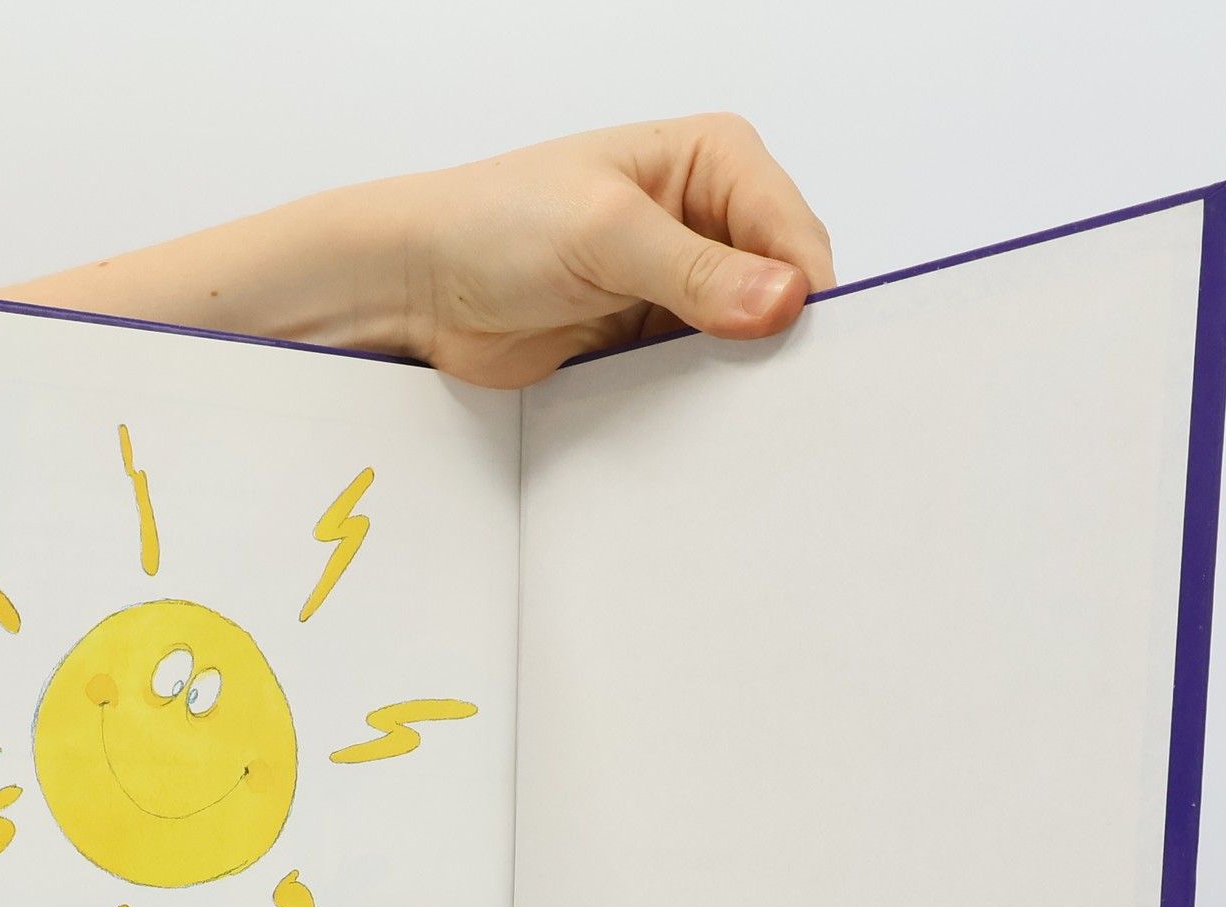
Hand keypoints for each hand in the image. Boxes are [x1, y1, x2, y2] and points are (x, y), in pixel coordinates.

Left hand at [398, 115, 835, 387]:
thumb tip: (781, 300)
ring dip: (740, 376)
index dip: (804, 292)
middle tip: (775, 393)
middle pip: (782, 290)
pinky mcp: (650, 340)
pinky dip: (704, 401)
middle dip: (779, 339)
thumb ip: (696, 270)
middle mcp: (705, 220)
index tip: (796, 346)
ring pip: (747, 341)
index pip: (794, 232)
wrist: (421, 288)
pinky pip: (701, 378)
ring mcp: (680, 286)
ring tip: (738, 413)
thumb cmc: (494, 225)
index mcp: (711, 162)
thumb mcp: (605, 233)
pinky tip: (702, 424)